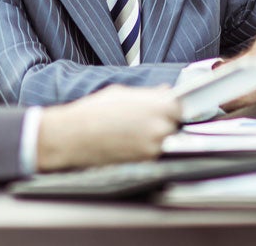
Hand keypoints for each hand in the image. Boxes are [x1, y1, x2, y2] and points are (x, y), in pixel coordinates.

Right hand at [36, 85, 180, 171]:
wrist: (74, 136)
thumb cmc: (94, 112)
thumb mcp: (123, 93)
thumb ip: (149, 94)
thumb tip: (165, 92)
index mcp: (159, 105)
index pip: (181, 106)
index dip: (171, 107)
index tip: (164, 107)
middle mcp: (161, 126)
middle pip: (175, 124)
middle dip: (164, 120)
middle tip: (144, 119)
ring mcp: (155, 146)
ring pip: (166, 139)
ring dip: (156, 135)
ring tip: (133, 130)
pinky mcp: (145, 161)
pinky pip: (154, 152)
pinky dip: (146, 147)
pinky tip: (128, 140)